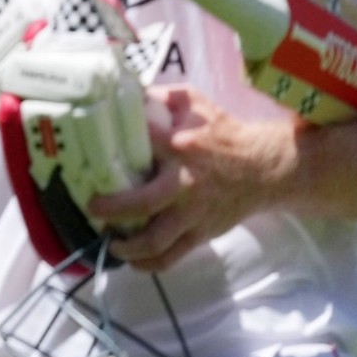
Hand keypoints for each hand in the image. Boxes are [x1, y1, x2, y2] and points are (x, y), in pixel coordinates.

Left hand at [88, 85, 295, 271]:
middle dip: (112, 209)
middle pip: (144, 203)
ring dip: (128, 246)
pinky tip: (133, 261)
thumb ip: (163, 97)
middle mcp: (185, 183)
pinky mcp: (202, 233)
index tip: (92, 153)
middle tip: (92, 208)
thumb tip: (129, 92)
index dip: (116, 146)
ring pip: (157, 240)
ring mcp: (193, 213)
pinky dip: (150, 264)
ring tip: (110, 241)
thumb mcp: (195, 103)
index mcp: (180, 146)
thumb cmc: (224, 133)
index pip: (143, 143)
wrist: (264, 169)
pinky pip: (173, 255)